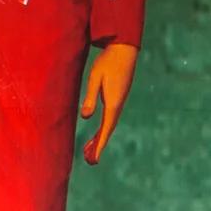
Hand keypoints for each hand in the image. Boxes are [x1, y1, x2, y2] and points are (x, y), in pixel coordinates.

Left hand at [79, 42, 137, 164]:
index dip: (99, 145)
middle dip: (98, 146)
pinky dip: (103, 128)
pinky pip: (110, 118)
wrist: (124, 49)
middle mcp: (117, 105)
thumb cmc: (108, 61)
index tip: (93, 159)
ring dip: (99, 138)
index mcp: (113, 103)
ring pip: (108, 125)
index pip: (105, 129)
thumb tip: (86, 117)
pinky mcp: (117, 97)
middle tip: (89, 161)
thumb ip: (90, 98)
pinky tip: (98, 131)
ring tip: (89, 150)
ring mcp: (118, 102)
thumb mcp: (95, 79)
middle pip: (107, 131)